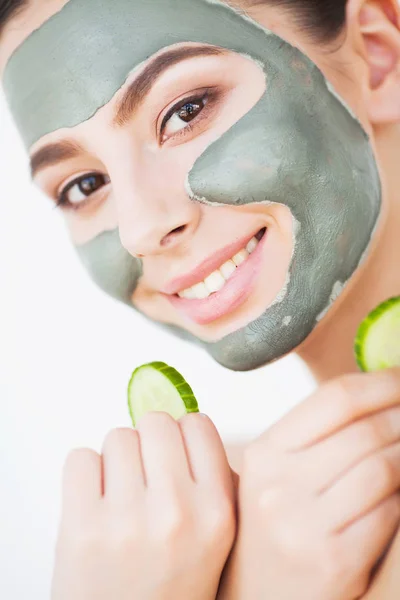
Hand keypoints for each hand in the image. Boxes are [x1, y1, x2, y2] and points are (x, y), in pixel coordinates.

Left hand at [51, 413, 235, 599]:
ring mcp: (127, 519)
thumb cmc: (169, 592)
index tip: (174, 451)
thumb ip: (208, 482)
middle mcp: (176, 512)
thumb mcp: (215, 539)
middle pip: (156, 422)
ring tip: (119, 496)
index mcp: (217, 512)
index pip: (198, 425)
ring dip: (115, 460)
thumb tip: (181, 425)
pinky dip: (83, 474)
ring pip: (117, 436)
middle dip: (148, 442)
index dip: (182, 436)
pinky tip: (94, 503)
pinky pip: (79, 458)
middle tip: (142, 474)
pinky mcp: (81, 527)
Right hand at [218, 369, 399, 599]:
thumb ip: (315, 433)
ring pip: (384, 468)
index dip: (380, 382)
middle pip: (365, 431)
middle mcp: (279, 485)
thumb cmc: (275, 521)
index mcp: (265, 452)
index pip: (334, 399)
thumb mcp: (275, 471)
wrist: (255, 594)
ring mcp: (304, 526)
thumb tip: (377, 393)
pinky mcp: (335, 561)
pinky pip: (390, 513)